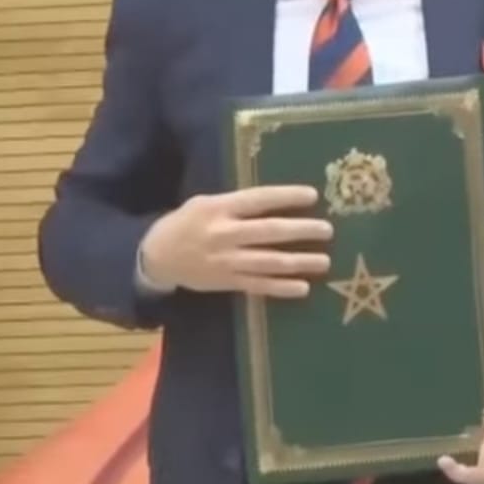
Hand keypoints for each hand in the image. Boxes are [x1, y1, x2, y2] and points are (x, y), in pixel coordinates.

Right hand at [140, 186, 332, 298]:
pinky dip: (282, 288)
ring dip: (299, 262)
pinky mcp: (227, 282)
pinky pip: (259, 286)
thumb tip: (280, 200)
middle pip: (268, 232)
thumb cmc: (187, 222)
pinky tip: (304, 287)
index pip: (258, 199)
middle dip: (300, 231)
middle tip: (327, 230)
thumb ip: (239, 203)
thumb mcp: (206, 203)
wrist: (155, 256)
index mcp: (219, 209)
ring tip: (325, 261)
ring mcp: (227, 261)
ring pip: (268, 262)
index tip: (313, 195)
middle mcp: (224, 235)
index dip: (286, 196)